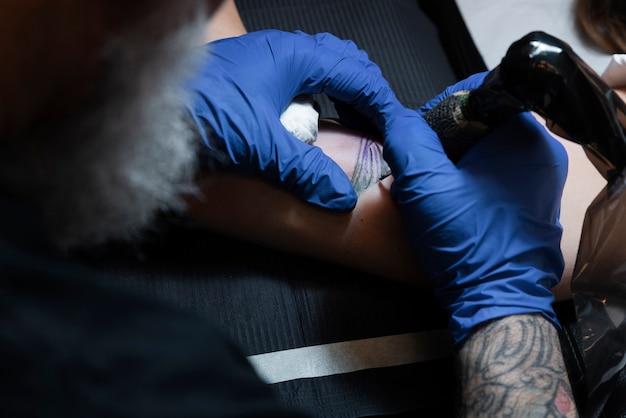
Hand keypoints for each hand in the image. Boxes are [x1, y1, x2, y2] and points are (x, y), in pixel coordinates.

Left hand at [185, 30, 402, 210]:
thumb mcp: (262, 147)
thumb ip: (307, 171)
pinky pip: (296, 81)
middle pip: (342, 63)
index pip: (357, 73)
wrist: (144, 115)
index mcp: (294, 55)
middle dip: (364, 94)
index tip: (395, 131)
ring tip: (350, 127)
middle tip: (377, 128)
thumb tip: (342, 196)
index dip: (381, 102)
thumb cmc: (202, 115)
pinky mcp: (248, 77)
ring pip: (319, 70)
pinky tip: (310, 125)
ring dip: (340, 96)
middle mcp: (282, 50)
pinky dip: (315, 100)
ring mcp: (263, 61)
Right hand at [383, 73, 567, 342]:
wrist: (494, 302)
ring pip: (484, 150)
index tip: (415, 135)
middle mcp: (541, 153)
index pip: (476, 93)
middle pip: (480, 122)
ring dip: (451, 162)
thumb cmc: (467, 245)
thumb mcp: (424, 183)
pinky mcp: (530, 203)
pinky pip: (493, 175)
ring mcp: (538, 181)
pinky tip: (447, 204)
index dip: (437, 108)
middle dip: (442, 140)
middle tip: (418, 165)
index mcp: (523, 137)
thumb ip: (406, 136)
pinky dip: (467, 181)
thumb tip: (395, 113)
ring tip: (429, 188)